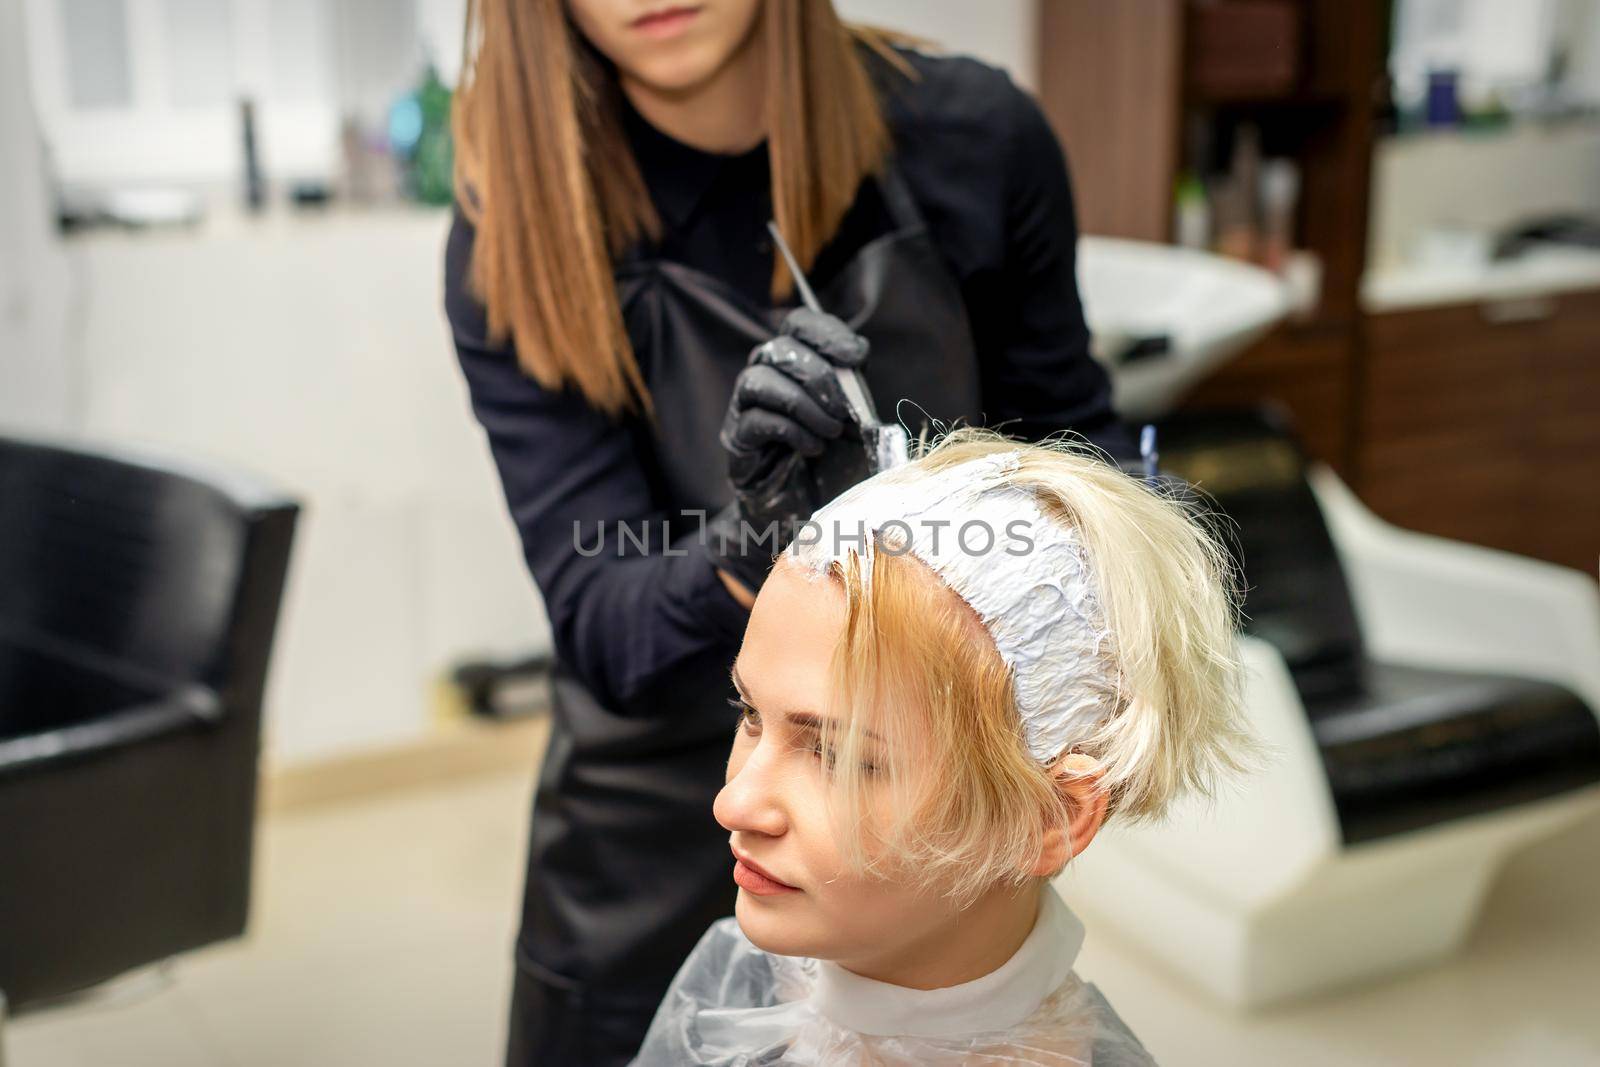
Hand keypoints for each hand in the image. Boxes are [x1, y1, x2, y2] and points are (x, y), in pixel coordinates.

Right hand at [704, 309, 869, 596]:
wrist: (808, 514)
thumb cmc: (835, 464)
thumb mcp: (859, 425)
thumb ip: (857, 396)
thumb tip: (856, 369)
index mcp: (797, 363)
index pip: (800, 324)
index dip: (826, 332)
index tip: (857, 357)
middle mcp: (765, 377)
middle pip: (779, 348)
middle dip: (819, 376)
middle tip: (845, 411)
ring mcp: (745, 408)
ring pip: (759, 379)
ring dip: (803, 403)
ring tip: (831, 432)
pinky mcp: (737, 441)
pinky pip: (755, 421)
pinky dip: (790, 430)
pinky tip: (812, 448)